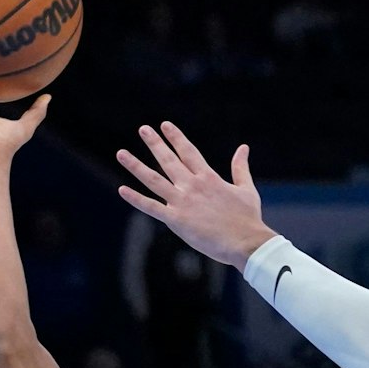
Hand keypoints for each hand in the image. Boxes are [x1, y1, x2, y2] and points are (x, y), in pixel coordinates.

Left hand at [116, 122, 275, 269]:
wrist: (244, 242)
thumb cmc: (248, 218)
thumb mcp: (246, 189)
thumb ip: (240, 167)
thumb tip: (243, 148)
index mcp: (208, 177)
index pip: (188, 152)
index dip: (176, 138)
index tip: (165, 125)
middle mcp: (192, 185)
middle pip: (168, 160)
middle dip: (155, 143)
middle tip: (143, 129)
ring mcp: (182, 201)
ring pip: (153, 179)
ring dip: (136, 166)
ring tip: (121, 153)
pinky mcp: (176, 219)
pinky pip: (151, 207)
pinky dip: (136, 199)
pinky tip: (122, 190)